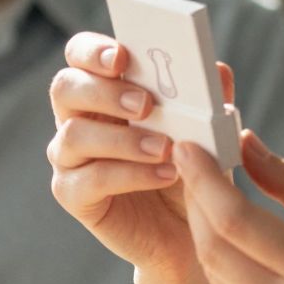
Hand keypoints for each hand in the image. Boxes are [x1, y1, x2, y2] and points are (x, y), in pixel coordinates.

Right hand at [48, 33, 235, 280]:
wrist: (189, 232)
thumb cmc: (189, 171)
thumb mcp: (206, 133)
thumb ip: (208, 102)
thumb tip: (219, 70)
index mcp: (103, 91)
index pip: (80, 55)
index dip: (94, 50)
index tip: (123, 56)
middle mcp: (78, 119)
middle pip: (65, 88)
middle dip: (103, 91)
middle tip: (146, 104)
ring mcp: (70, 158)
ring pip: (74, 135)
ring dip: (122, 139)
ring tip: (165, 148)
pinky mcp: (74, 195)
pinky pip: (89, 180)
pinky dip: (129, 175)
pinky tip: (164, 175)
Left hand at [174, 131, 283, 283]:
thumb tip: (246, 143)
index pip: (238, 222)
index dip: (205, 181)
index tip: (190, 148)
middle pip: (215, 250)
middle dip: (196, 202)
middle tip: (194, 165)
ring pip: (217, 277)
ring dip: (204, 232)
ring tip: (210, 195)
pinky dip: (225, 264)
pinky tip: (231, 238)